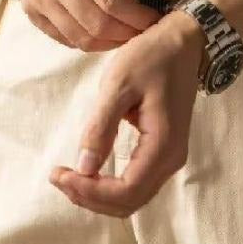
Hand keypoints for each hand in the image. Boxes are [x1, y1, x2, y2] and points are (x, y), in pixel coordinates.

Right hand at [16, 0, 195, 49]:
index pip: (112, 2)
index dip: (138, 19)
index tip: (156, 20)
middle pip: (96, 24)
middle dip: (127, 35)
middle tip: (144, 32)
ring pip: (79, 38)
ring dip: (109, 44)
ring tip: (127, 34)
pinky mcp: (30, 7)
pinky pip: (63, 39)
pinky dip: (87, 43)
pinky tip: (103, 33)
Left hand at [49, 9, 205, 215]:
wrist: (184, 41)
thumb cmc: (152, 57)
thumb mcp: (119, 85)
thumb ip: (101, 127)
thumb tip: (83, 168)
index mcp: (162, 145)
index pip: (124, 191)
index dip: (88, 191)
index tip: (59, 174)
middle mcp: (171, 159)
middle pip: (129, 202)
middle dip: (89, 197)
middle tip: (58, 177)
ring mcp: (171, 157)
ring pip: (133, 197)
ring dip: (99, 194)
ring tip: (69, 176)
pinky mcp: (164, 150)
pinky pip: (137, 182)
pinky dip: (111, 185)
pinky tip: (90, 171)